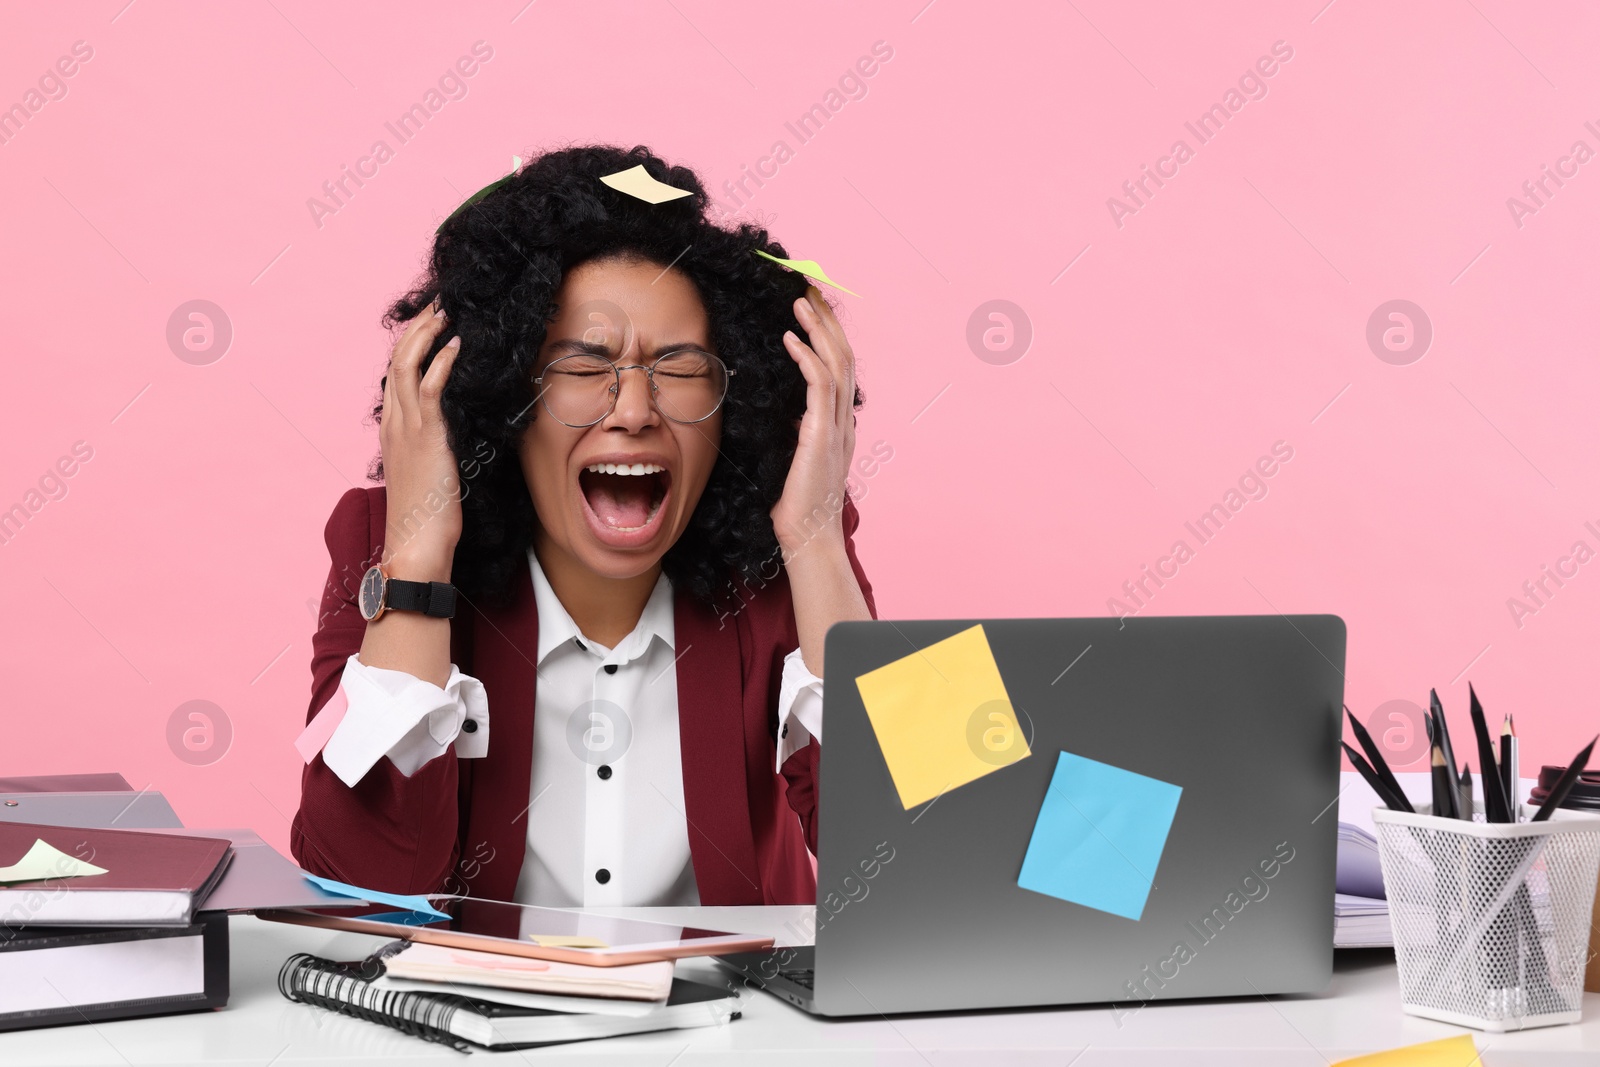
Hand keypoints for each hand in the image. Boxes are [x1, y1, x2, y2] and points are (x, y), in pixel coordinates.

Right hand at [378, 301, 463, 579]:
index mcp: (393, 430)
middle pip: (397, 361)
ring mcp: (406, 428)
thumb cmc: (427, 516)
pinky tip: (454, 345)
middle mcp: (394, 423)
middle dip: (417, 329)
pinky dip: (440, 363)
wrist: (418, 542)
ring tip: (445, 313)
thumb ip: (433, 447)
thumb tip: (451, 434)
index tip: (430, 325)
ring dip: (426, 335)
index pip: (396, 375)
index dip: (411, 345)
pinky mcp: (426, 436)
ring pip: (407, 367)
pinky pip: (429, 389)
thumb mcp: (429, 472)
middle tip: (438, 305)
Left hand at [770, 288, 856, 555]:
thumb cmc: (796, 507)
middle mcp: (844, 421)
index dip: (828, 335)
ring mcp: (837, 427)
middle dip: (827, 319)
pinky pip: (819, 386)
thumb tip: (785, 412)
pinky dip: (807, 357)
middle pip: (843, 355)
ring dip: (818, 328)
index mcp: (839, 425)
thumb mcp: (794, 459)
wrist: (808, 539)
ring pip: (836, 362)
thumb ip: (797, 433)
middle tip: (809, 288)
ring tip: (800, 300)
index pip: (839, 367)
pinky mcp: (821, 436)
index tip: (811, 309)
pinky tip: (791, 338)